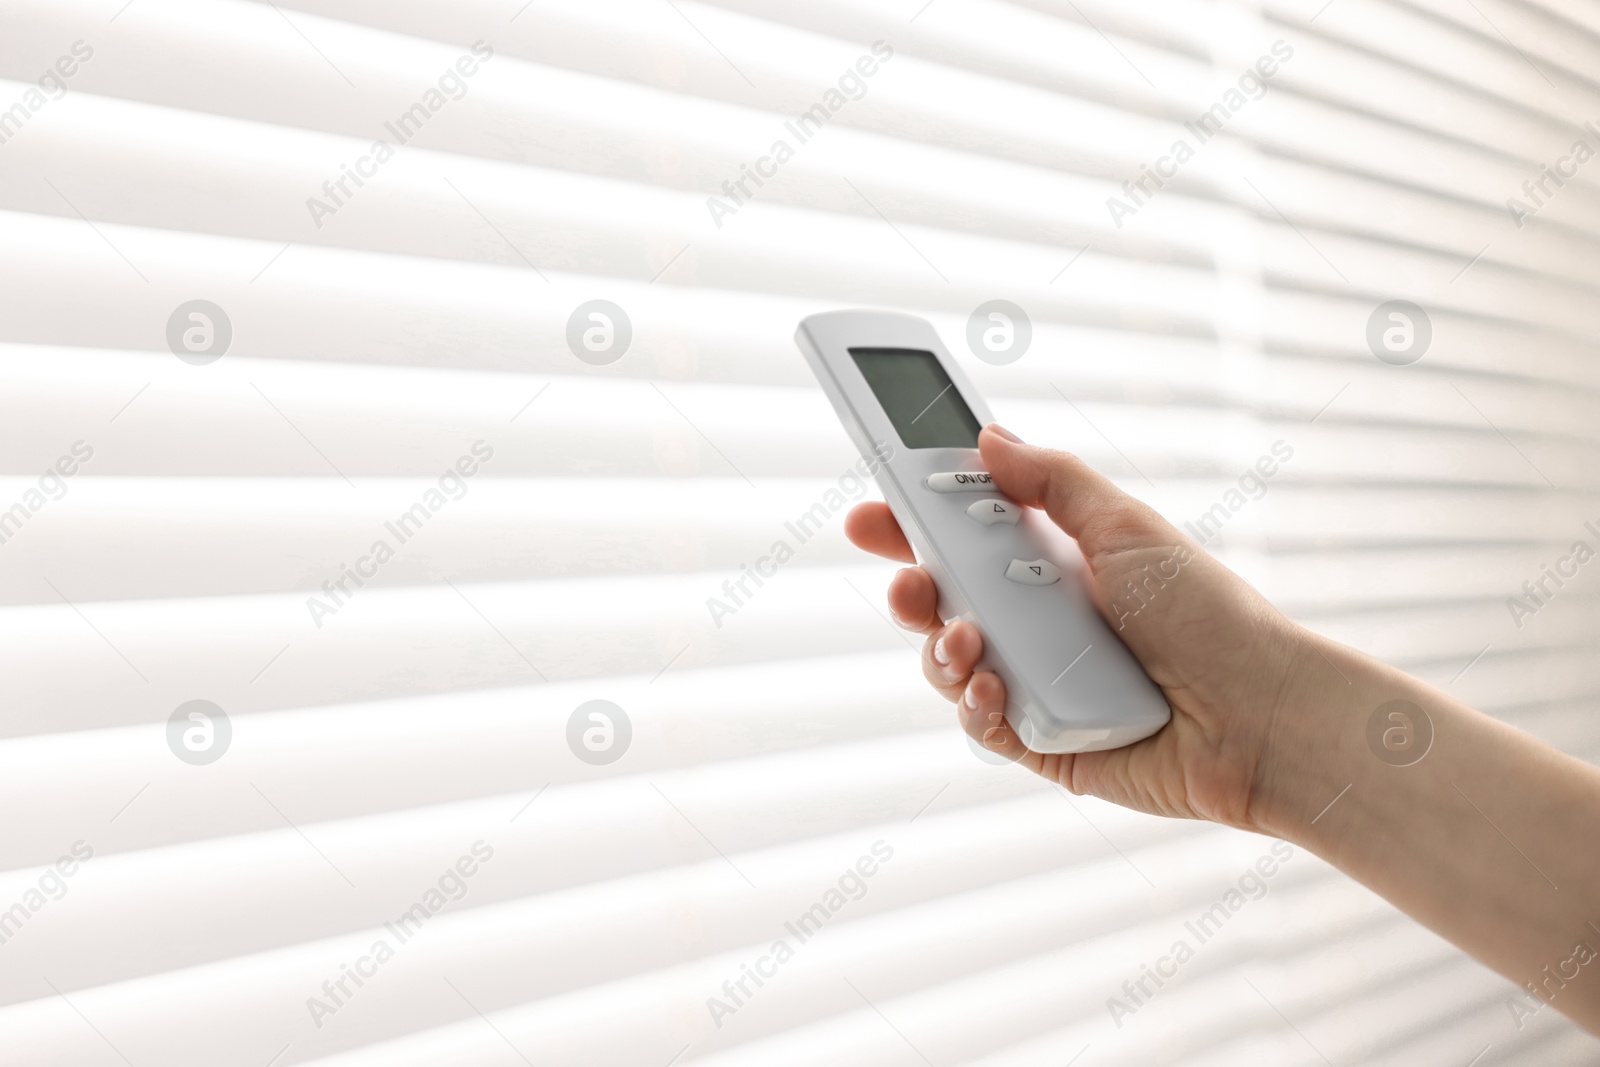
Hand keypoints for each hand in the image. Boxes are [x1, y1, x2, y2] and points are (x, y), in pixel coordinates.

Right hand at [844, 425, 1309, 830]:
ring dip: (941, 649)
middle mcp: (1035, 620)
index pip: (962, 535)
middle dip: (909, 586)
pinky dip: (974, 705)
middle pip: (941, 599)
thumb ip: (1052, 482)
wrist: (1256, 713)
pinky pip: (980, 723)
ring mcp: (1034, 682)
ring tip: (971, 641)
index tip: (871, 507)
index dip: (911, 521)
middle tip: (906, 580)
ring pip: (948, 662)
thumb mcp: (1126, 527)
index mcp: (1051, 562)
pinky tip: (995, 689)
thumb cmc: (1208, 614)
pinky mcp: (1040, 741)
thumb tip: (988, 438)